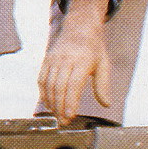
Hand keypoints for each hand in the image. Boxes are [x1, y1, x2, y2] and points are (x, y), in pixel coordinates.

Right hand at [38, 0, 111, 124]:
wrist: (79, 26)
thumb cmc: (94, 48)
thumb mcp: (103, 63)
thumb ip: (103, 84)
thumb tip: (106, 104)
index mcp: (83, 59)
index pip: (74, 85)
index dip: (70, 102)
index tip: (70, 116)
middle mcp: (66, 59)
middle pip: (59, 87)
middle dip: (60, 107)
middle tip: (63, 122)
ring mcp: (54, 59)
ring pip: (49, 85)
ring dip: (51, 103)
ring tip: (57, 116)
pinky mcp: (46, 60)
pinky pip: (41, 79)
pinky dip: (43, 93)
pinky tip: (49, 104)